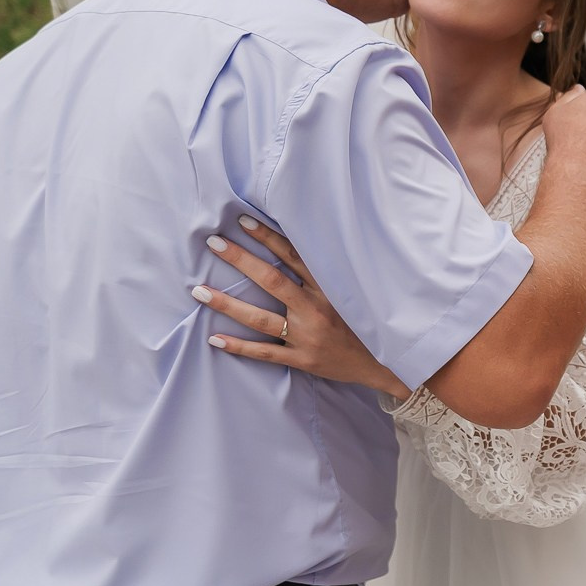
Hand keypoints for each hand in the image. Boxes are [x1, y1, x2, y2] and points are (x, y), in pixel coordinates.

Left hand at [196, 215, 405, 396]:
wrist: (387, 364)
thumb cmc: (367, 323)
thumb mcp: (354, 292)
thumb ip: (328, 274)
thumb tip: (299, 248)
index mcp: (329, 289)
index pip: (294, 256)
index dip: (269, 237)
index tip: (244, 221)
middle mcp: (315, 309)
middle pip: (271, 281)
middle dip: (241, 260)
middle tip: (214, 243)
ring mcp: (307, 336)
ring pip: (260, 318)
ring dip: (226, 304)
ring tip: (198, 291)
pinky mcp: (302, 360)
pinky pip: (265, 353)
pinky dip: (239, 346)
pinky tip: (214, 338)